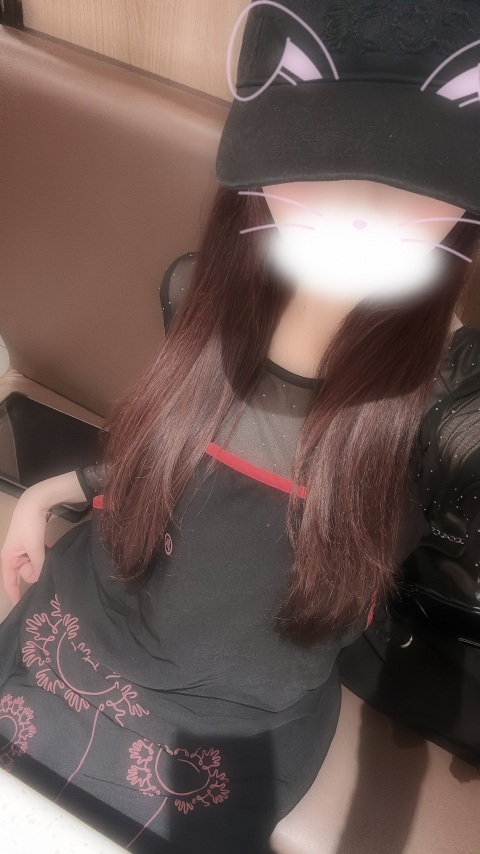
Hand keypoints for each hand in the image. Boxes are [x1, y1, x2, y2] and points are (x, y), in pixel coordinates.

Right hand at [0, 491, 51, 605]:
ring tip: (52, 562)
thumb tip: (41, 580)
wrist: (35, 502)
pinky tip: (54, 553)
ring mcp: (25, 549)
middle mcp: (15, 556)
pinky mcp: (34, 543)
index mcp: (9, 558)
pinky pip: (40, 556)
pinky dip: (46, 556)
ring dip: (44, 564)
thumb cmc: (29, 526)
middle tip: (49, 571)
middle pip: (27, 573)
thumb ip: (38, 566)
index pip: (10, 582)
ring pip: (36, 565)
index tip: (23, 607)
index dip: (16, 595)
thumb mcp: (34, 548)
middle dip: (38, 573)